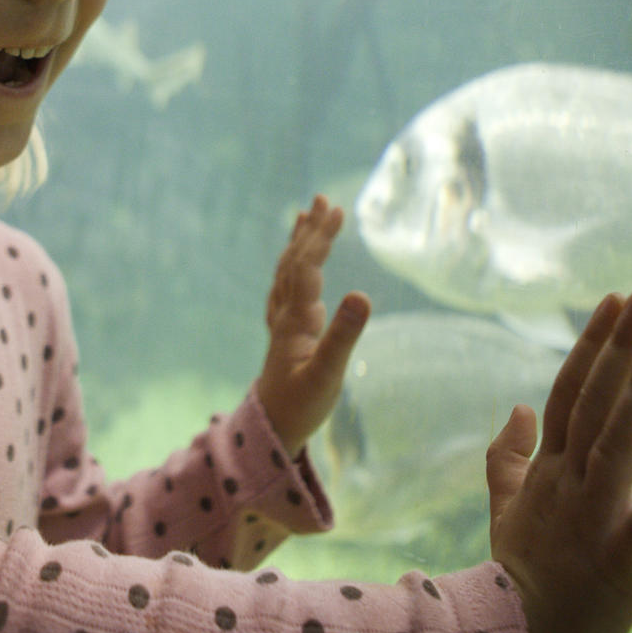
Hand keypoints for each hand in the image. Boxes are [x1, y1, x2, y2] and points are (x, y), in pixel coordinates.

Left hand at [257, 196, 370, 455]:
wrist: (269, 432)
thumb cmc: (301, 406)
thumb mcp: (328, 375)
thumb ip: (344, 336)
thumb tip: (362, 294)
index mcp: (296, 320)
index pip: (306, 267)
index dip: (320, 237)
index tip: (335, 210)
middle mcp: (285, 316)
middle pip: (294, 263)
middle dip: (310, 231)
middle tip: (323, 200)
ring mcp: (282, 325)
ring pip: (286, 274)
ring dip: (298, 244)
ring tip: (305, 216)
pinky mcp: (284, 336)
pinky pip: (284, 290)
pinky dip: (291, 268)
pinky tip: (294, 265)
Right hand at [486, 291, 631, 632]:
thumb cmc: (520, 582)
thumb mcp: (508, 511)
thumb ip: (509, 459)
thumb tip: (517, 406)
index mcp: (549, 472)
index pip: (569, 393)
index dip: (593, 346)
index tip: (616, 301)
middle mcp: (569, 485)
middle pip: (593, 404)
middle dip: (619, 349)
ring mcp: (591, 520)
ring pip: (616, 445)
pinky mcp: (619, 563)